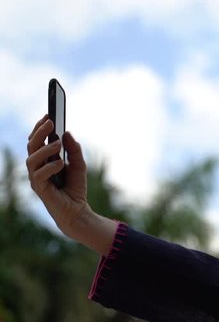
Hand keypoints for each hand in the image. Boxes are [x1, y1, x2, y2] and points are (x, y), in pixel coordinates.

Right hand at [26, 115, 115, 254]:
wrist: (77, 211)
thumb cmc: (75, 187)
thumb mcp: (79, 165)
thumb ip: (74, 150)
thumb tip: (67, 133)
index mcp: (44, 159)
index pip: (37, 140)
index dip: (40, 127)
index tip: (49, 114)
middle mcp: (36, 167)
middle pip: (31, 145)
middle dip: (39, 132)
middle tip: (50, 122)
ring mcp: (35, 178)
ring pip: (32, 158)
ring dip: (45, 149)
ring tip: (58, 143)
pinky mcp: (39, 189)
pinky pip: (39, 175)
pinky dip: (50, 166)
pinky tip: (61, 163)